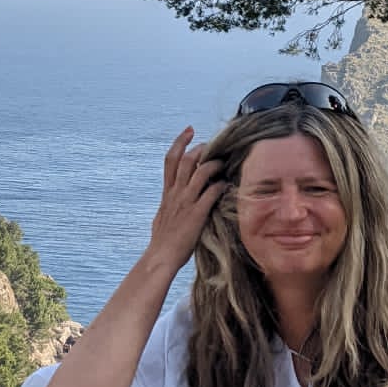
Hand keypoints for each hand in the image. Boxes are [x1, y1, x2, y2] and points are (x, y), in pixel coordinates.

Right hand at [147, 128, 224, 273]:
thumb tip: (172, 199)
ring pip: (199, 172)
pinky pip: (211, 193)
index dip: (180, 142)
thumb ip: (169, 203)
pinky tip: (227, 186)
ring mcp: (186, 202)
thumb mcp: (162, 215)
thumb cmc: (162, 240)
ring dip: (214, 165)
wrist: (161, 256)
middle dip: (201, 148)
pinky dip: (220, 186)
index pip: (170, 160)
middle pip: (186, 160)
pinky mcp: (197, 214)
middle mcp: (175, 193)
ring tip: (223, 163)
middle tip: (212, 146)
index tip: (190, 131)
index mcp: (167, 192)